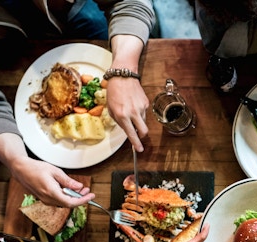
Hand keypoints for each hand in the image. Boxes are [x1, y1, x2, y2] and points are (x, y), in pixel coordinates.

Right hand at [0, 132, 93, 207]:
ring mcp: (45, 200)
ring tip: (80, 189)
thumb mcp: (55, 171)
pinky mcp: (44, 199)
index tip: (90, 195)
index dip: (82, 200)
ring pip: (63, 203)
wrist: (21, 169)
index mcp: (51, 192)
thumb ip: (68, 181)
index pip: (70, 202)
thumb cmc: (36, 168)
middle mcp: (47, 199)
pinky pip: (58, 200)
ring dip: (73, 197)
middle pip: (68, 204)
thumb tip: (79, 187)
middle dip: (80, 198)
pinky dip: (66, 196)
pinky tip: (70, 189)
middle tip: (87, 190)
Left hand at [107, 34, 148, 151]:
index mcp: (122, 115)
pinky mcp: (146, 102)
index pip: (131, 133)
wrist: (123, 75)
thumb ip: (118, 120)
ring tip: (130, 111)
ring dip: (138, 121)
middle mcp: (133, 112)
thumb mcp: (110, 107)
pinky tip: (133, 103)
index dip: (136, 143)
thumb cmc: (114, 91)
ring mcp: (141, 107)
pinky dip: (139, 111)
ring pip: (143, 121)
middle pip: (143, 131)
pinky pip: (144, 112)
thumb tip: (126, 128)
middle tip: (138, 135)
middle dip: (142, 135)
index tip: (139, 149)